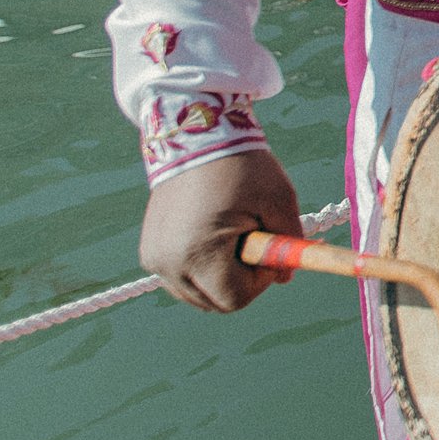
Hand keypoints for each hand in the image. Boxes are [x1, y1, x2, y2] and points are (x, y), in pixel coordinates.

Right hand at [138, 147, 302, 313]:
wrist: (196, 138)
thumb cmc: (242, 166)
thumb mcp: (280, 200)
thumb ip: (288, 245)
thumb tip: (283, 278)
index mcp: (198, 254)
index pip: (236, 298)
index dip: (260, 280)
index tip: (268, 248)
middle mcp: (168, 264)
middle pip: (215, 302)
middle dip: (242, 280)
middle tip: (253, 241)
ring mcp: (155, 259)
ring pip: (198, 294)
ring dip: (221, 276)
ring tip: (231, 233)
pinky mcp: (149, 252)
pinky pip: (181, 278)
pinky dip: (201, 268)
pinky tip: (213, 235)